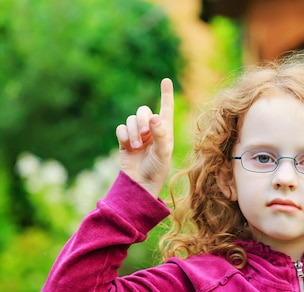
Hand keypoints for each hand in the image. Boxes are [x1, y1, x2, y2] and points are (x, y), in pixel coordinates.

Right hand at [116, 78, 174, 197]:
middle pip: (143, 111)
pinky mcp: (125, 141)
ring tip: (137, 147)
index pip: (166, 108)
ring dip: (133, 132)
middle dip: (142, 120)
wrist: (141, 183)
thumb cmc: (157, 169)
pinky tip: (128, 146)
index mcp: (165, 131)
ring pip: (130, 120)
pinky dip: (123, 135)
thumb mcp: (163, 152)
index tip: (166, 80)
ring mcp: (137, 135)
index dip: (166, 94)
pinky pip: (120, 128)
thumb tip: (154, 117)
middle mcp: (151, 130)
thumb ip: (160, 133)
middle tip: (145, 134)